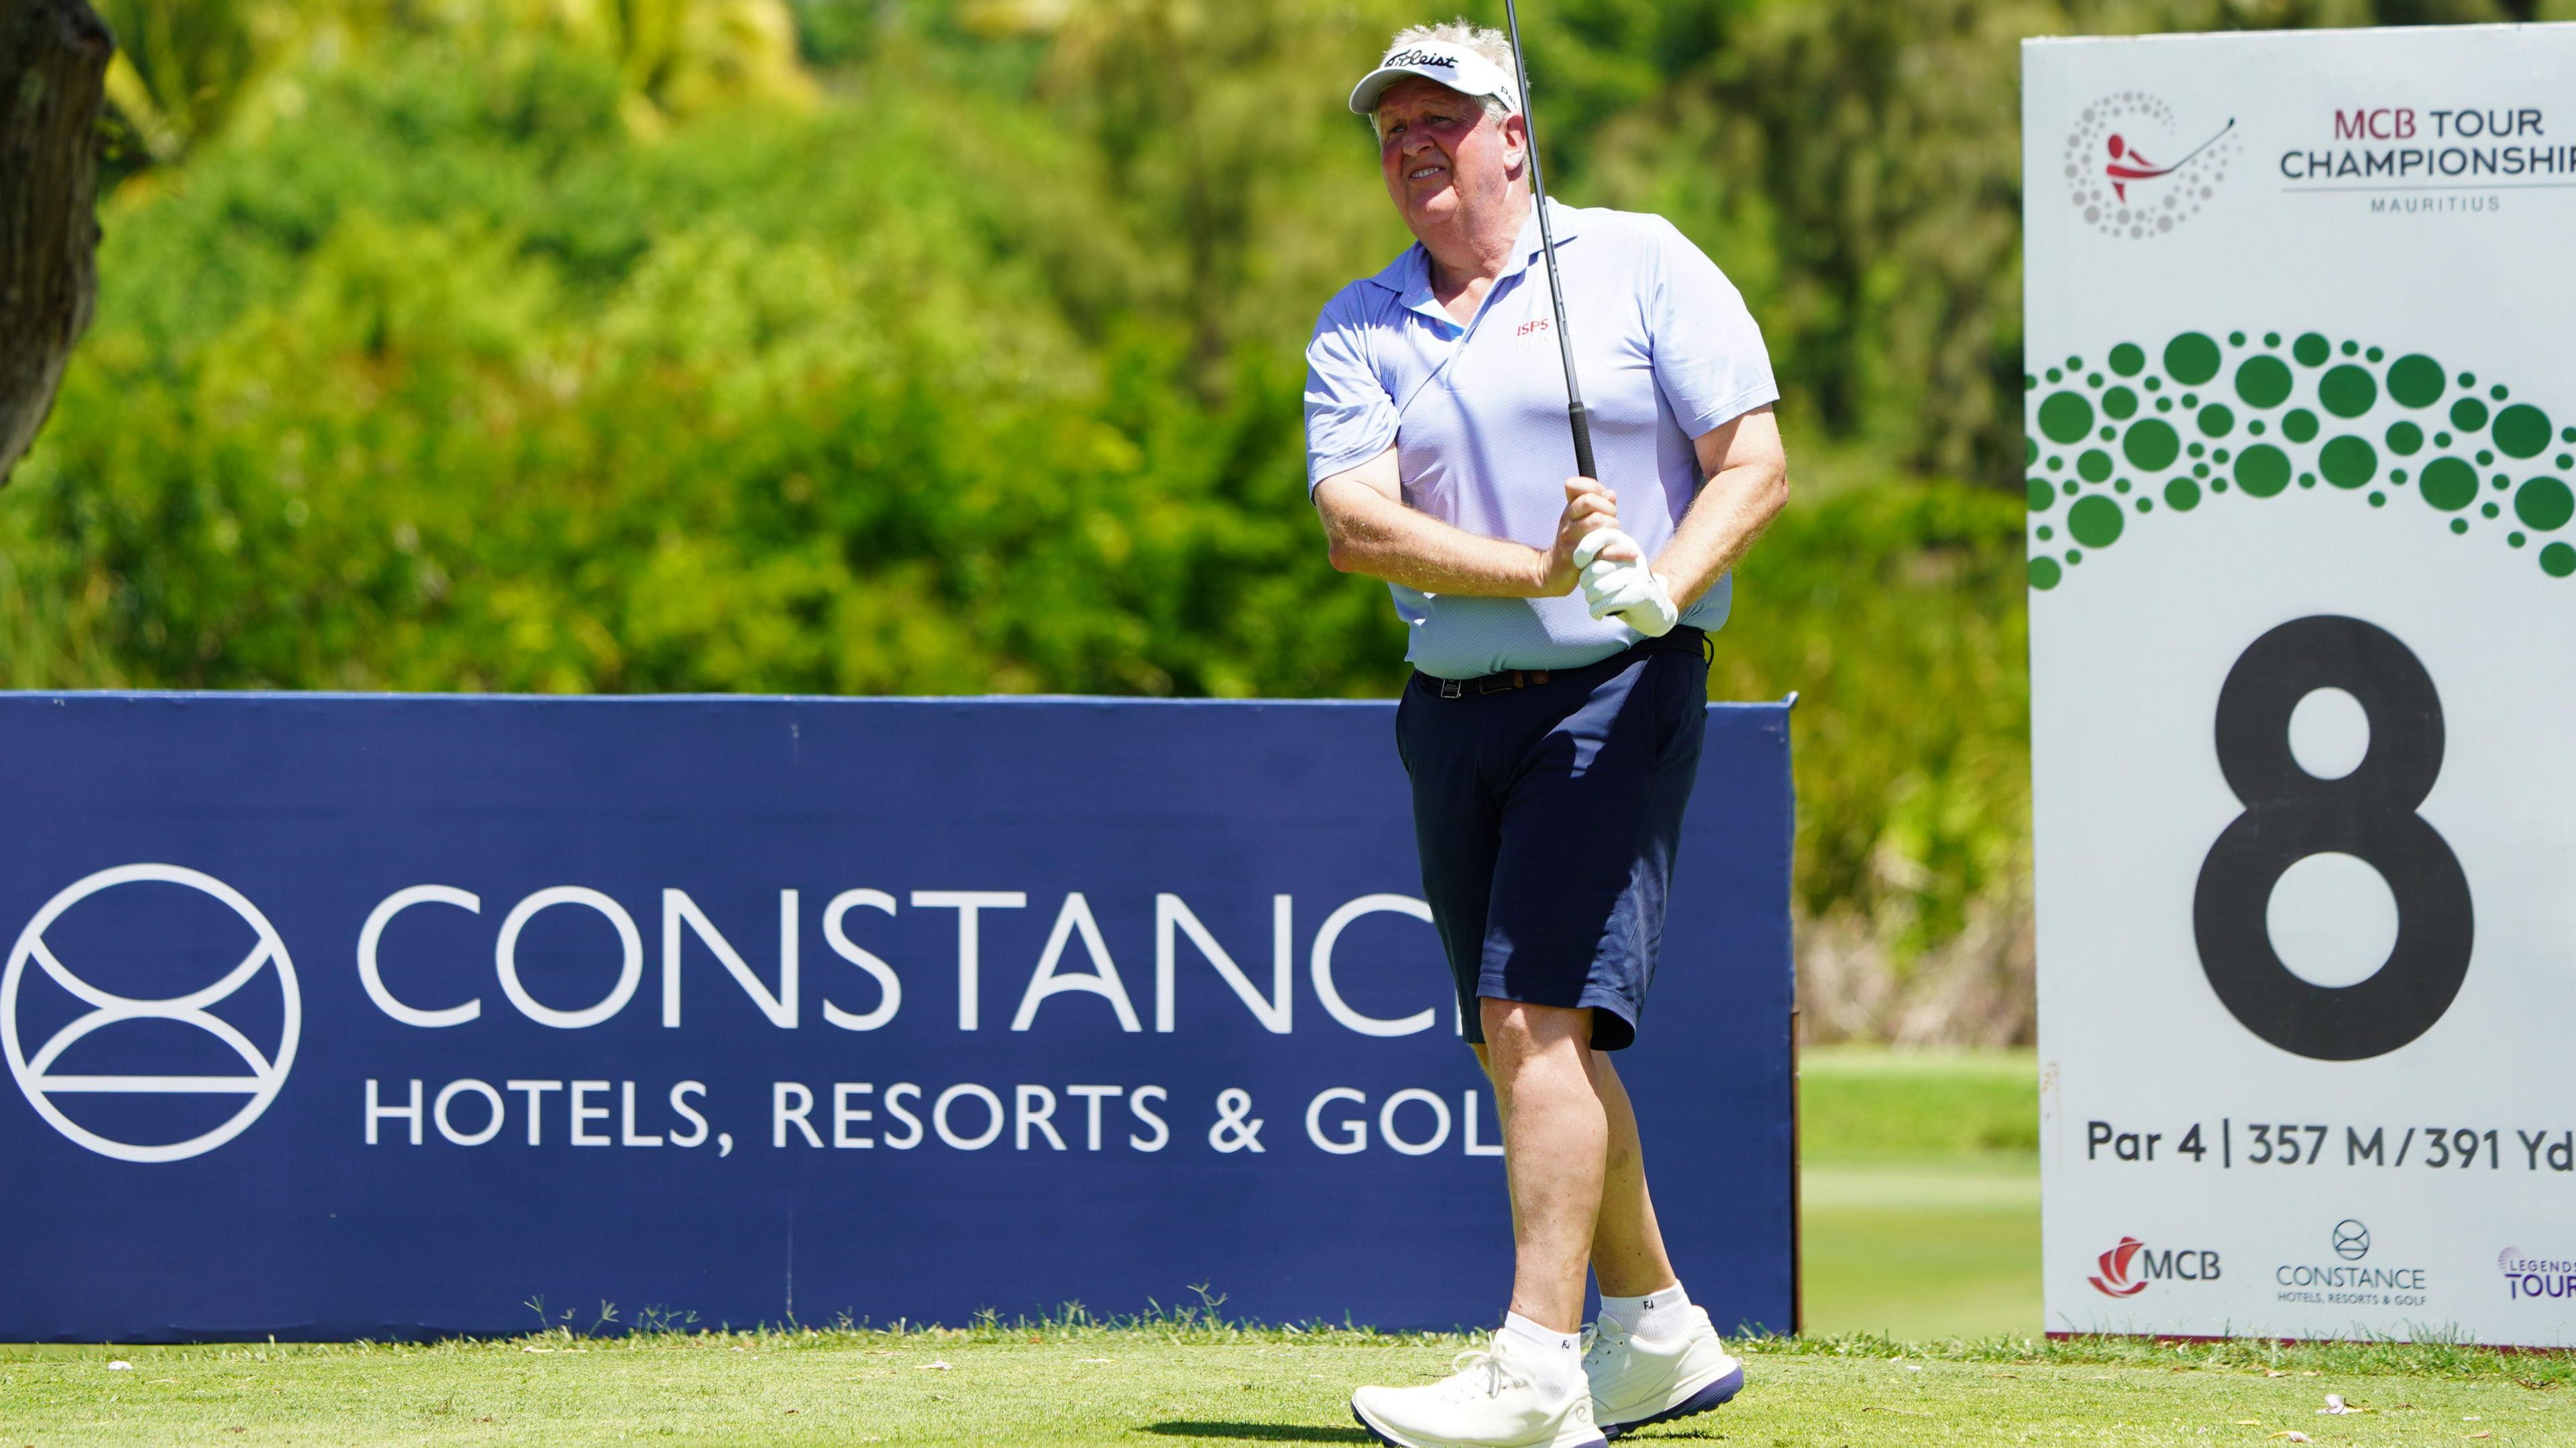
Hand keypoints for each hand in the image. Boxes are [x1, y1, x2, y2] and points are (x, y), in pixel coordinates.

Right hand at [1539, 477, 1620, 594]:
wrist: (1554, 572)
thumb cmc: (1573, 543)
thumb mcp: (1580, 521)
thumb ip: (1597, 506)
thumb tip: (1611, 493)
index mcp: (1569, 511)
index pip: (1574, 486)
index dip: (1595, 488)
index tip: (1605, 499)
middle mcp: (1568, 522)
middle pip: (1589, 501)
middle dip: (1608, 508)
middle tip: (1612, 521)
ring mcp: (1571, 540)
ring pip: (1597, 521)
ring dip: (1613, 528)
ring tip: (1614, 537)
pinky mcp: (1580, 559)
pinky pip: (1603, 551)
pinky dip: (1620, 551)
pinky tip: (1630, 553)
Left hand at [1574, 530, 1680, 636]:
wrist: (1653, 608)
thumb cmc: (1623, 585)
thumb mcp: (1611, 563)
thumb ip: (1595, 555)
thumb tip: (1574, 555)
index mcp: (1624, 543)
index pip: (1598, 537)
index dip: (1582, 551)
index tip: (1580, 564)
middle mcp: (1633, 555)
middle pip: (1593, 570)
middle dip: (1586, 584)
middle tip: (1592, 590)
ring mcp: (1638, 574)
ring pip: (1596, 589)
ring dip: (1591, 599)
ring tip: (1597, 601)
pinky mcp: (1640, 593)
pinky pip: (1604, 604)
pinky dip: (1596, 611)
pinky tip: (1600, 612)